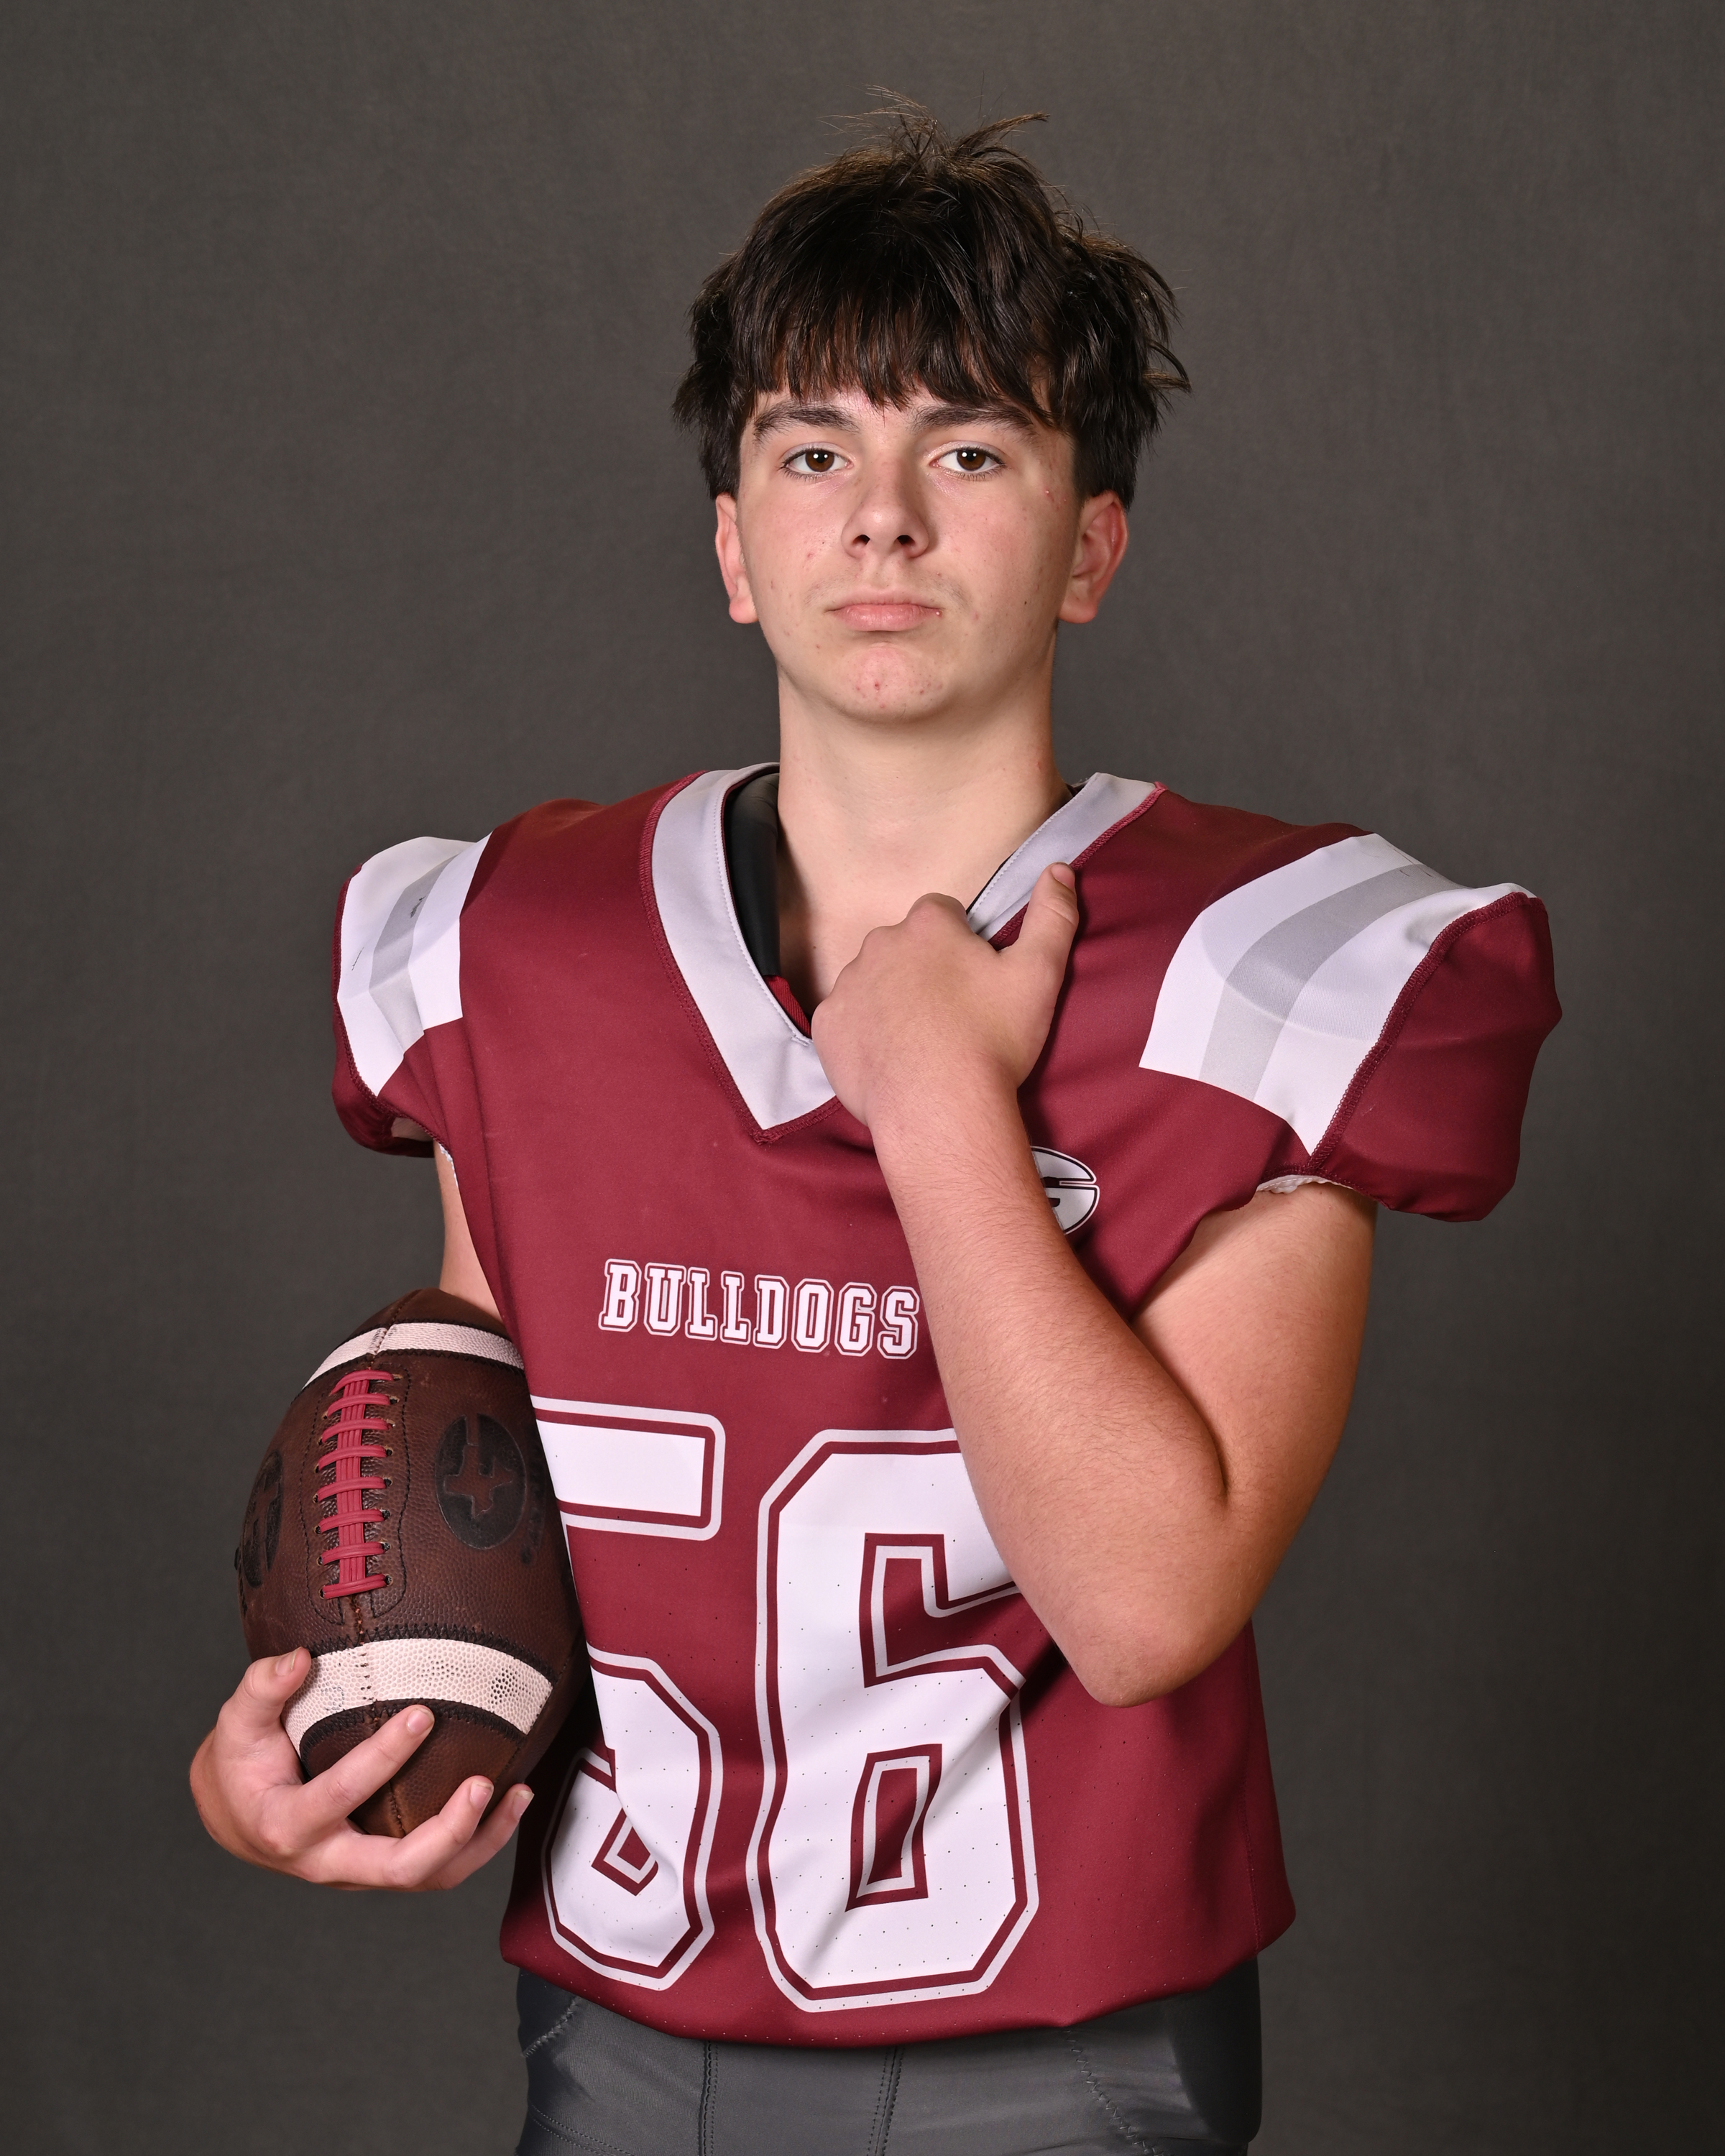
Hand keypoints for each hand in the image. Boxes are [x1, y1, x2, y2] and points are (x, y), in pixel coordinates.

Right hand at [189, 1647, 531, 1888]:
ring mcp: (359, 1872)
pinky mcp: (381, 1868)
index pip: (340, 1796)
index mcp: (286, 1827)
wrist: (236, 1814)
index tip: (424, 1713)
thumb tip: (297, 1658)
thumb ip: (261, 1688)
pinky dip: (479, 1843)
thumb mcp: (236, 1723)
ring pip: (428, 1879)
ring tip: (519, 1793)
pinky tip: (512, 1803)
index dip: (384, 1758)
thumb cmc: (240, 1762)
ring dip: (478, 1842)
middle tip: (481, 1782)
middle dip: (446, 1832)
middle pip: (395, 1869)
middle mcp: (326, 1862)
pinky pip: (437, 1869)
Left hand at [810, 863, 1079, 1139]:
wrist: (939, 1111)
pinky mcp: (828, 1028)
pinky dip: (864, 1033)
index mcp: (927, 926)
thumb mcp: (1038, 974)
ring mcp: (848, 986)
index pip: (941, 912)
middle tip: (952, 1014)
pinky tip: (892, 1059)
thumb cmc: (992, 1040)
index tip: (974, 978)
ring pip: (872, 981)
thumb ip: (1053, 915)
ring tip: (922, 1041)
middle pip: (904, 946)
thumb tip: (1059, 868)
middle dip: (923, 968)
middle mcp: (879, 945)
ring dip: (891, 999)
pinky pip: (846, 1019)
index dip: (961, 941)